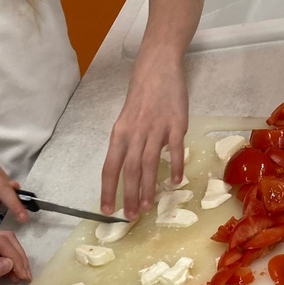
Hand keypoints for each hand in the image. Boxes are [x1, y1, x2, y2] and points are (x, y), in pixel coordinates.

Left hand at [0, 231, 30, 284]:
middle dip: (19, 257)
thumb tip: (9, 263)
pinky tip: (14, 275)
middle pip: (6, 239)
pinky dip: (12, 262)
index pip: (0, 242)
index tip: (23, 275)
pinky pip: (2, 251)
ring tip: (20, 277)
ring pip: (6, 244)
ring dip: (17, 259)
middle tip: (25, 277)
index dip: (15, 257)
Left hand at [100, 57, 188, 218]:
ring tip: (148, 207)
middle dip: (129, 196)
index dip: (108, 190)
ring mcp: (156, 129)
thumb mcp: (127, 121)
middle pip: (130, 170)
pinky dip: (175, 167)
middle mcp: (135, 133)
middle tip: (131, 217)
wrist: (158, 67)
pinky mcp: (176, 124)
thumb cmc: (141, 96)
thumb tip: (132, 172)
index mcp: (120, 133)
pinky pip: (175, 149)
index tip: (107, 210)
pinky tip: (175, 183)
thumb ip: (128, 145)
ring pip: (149, 164)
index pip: (110, 167)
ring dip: (148, 188)